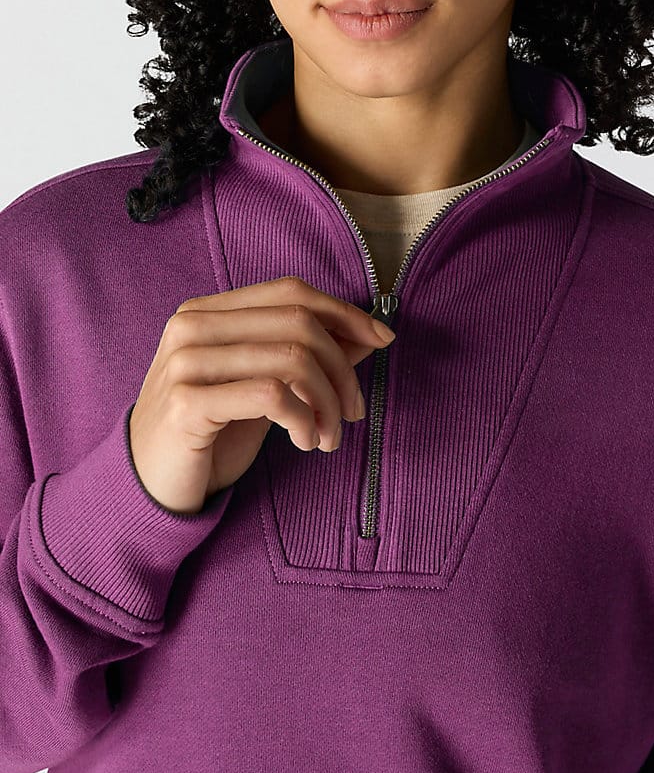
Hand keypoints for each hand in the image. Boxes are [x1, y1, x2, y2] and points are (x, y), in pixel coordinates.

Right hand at [128, 276, 394, 512]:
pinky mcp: (187, 401)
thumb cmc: (212, 432)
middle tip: (354, 412)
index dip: (344, 312)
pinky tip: (304, 442)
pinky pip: (271, 395)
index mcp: (209, 311)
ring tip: (328, 437)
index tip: (383, 339)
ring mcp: (186, 360)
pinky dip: (303, 420)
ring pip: (292, 358)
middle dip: (342, 370)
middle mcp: (193, 325)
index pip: (291, 292)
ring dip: (327, 404)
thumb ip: (310, 356)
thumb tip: (368, 334)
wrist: (150, 481)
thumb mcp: (266, 387)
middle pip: (299, 323)